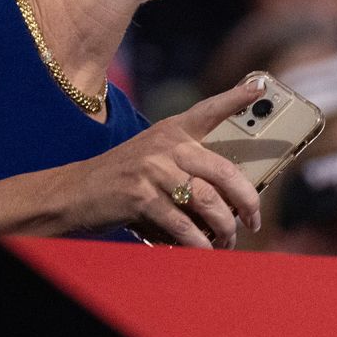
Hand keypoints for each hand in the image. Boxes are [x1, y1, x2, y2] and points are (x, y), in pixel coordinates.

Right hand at [64, 80, 264, 247]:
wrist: (74, 191)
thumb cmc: (125, 177)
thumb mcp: (154, 156)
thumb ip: (188, 164)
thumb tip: (232, 198)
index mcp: (173, 130)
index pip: (209, 110)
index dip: (236, 97)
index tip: (262, 86)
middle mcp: (166, 145)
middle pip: (223, 171)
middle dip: (247, 200)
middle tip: (254, 219)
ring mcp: (153, 171)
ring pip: (207, 201)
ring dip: (224, 227)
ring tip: (229, 239)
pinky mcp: (141, 198)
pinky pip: (182, 225)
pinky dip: (198, 243)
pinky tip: (205, 249)